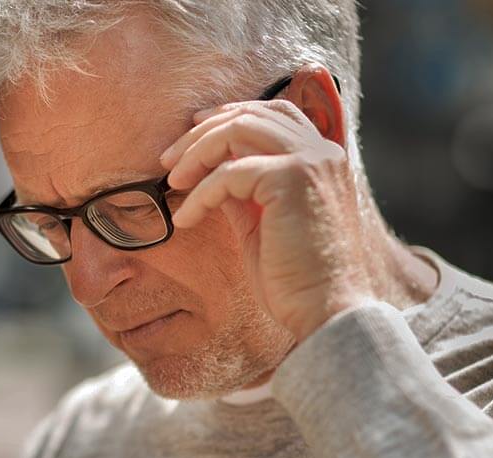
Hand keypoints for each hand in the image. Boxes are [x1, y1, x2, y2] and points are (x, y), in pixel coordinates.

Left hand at [158, 66, 385, 339]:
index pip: (271, 114)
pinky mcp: (292, 179)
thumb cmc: (295, 278)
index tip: (190, 131)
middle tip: (166, 159)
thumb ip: (242, 193)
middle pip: (250, 114)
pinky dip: (200, 194)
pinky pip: (229, 173)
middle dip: (202, 131)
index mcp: (320, 159)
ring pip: (238, 130)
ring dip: (196, 152)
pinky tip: (185, 219)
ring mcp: (311, 161)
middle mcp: (322, 151)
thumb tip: (208, 174)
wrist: (326, 309)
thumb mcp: (260, 225)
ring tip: (172, 181)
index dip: (227, 116)